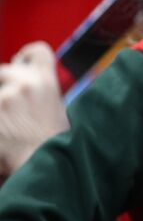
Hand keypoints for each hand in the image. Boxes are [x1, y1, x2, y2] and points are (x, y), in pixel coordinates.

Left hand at [0, 42, 67, 174]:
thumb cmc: (54, 144)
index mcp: (46, 81)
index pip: (36, 51)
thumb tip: (21, 88)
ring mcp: (2, 99)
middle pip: (2, 71)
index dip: (26, 57)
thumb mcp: (58, 110)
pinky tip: (4, 131)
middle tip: (9, 107)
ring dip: (0, 106)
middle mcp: (23, 84)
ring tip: (7, 123)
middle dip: (2, 87)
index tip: (20, 64)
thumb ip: (40, 93)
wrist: (47, 169)